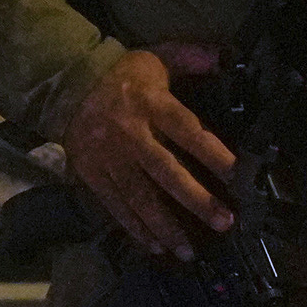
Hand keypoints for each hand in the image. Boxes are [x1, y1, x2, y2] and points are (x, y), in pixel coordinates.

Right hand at [48, 43, 234, 261]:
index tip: (238, 175)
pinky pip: (116, 206)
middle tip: (224, 222)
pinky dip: (135, 228)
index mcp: (151, 104)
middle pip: (167, 172)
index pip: (188, 131)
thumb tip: (225, 55)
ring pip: (140, 197)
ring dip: (165, 226)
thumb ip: (191, 57)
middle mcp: (131, 135)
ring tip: (189, 250)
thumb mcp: (156, 58)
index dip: (213, 153)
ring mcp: (110, 159)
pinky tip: (155, 246)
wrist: (67, 87)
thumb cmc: (122, 76)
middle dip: (197, 200)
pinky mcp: (93, 175)